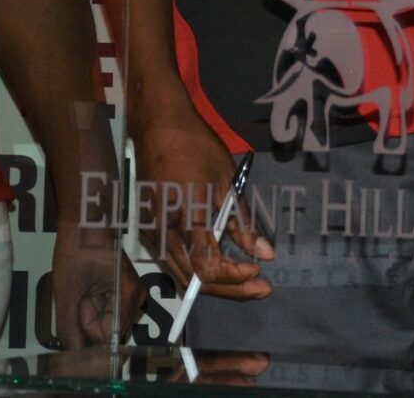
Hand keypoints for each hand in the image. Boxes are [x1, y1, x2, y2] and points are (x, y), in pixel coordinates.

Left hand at [48, 205, 144, 348]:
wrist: (83, 220)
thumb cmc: (76, 251)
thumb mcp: (66, 293)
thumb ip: (69, 330)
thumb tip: (71, 358)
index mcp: (129, 298)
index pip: (109, 338)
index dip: (87, 331)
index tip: (77, 307)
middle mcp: (138, 299)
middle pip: (109, 331)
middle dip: (88, 320)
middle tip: (79, 294)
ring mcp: (134, 293)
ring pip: (107, 321)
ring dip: (89, 312)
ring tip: (82, 288)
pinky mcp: (126, 289)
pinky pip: (109, 310)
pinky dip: (93, 305)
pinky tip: (87, 287)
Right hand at [132, 113, 272, 299]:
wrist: (158, 124)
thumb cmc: (196, 146)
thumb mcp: (226, 181)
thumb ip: (243, 222)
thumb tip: (265, 254)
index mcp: (187, 220)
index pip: (209, 270)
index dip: (236, 278)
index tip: (259, 269)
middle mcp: (164, 234)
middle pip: (195, 281)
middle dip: (230, 289)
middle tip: (259, 287)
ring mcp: (152, 233)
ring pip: (181, 275)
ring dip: (212, 283)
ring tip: (242, 277)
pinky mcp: (147, 228)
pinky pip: (171, 261)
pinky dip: (194, 269)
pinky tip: (215, 261)